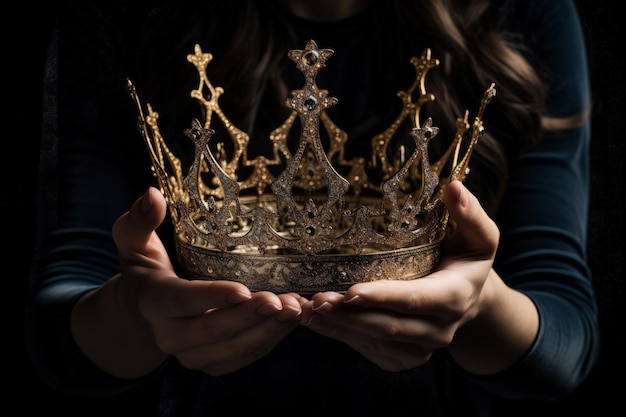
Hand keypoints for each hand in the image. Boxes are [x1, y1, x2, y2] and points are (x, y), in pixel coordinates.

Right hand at [74, 187, 302, 377]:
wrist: (144, 311)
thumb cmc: (147, 269)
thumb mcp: (135, 242)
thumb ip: (140, 220)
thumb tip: (152, 194)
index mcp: (152, 302)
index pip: (182, 300)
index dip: (213, 296)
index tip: (244, 289)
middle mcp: (169, 336)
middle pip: (213, 329)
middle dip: (250, 316)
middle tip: (282, 300)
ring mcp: (191, 355)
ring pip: (233, 348)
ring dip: (268, 330)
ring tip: (295, 308)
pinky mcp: (211, 364)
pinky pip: (244, 357)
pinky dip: (271, 339)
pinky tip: (291, 319)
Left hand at [299, 180, 499, 371]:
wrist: (471, 300)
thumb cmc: (467, 260)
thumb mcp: (478, 236)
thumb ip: (470, 213)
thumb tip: (454, 187)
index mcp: (455, 297)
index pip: (417, 299)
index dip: (385, 297)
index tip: (352, 291)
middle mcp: (439, 329)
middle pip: (390, 325)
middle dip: (351, 315)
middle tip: (316, 299)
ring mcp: (421, 347)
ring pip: (376, 342)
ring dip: (340, 328)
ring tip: (307, 311)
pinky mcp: (403, 356)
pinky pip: (370, 351)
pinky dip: (342, 337)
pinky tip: (316, 322)